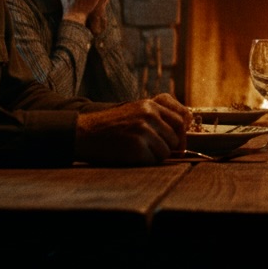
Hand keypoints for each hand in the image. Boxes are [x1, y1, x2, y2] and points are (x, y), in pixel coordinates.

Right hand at [74, 94, 191, 164]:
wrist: (84, 133)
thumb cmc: (110, 126)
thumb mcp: (134, 111)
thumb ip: (156, 116)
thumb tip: (182, 133)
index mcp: (150, 105)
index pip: (180, 120)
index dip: (181, 135)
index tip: (178, 146)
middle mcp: (149, 115)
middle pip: (175, 139)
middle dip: (167, 148)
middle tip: (152, 152)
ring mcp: (143, 131)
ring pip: (166, 152)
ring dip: (155, 156)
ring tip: (137, 151)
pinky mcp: (137, 147)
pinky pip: (153, 161)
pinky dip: (144, 163)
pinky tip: (130, 156)